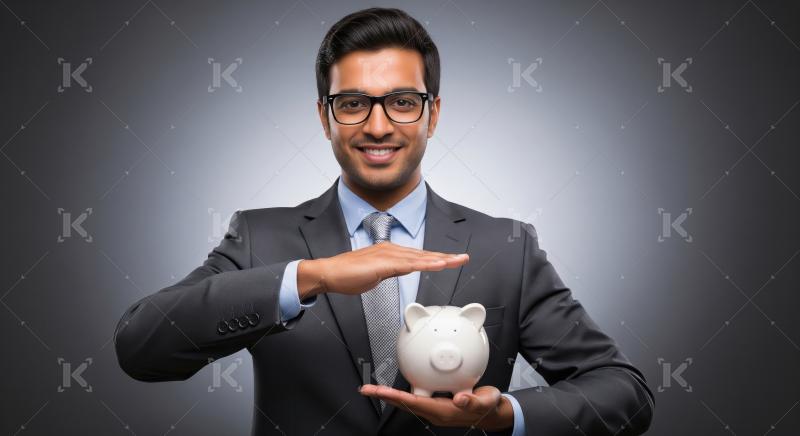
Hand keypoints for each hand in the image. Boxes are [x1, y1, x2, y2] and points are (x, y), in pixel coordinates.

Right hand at [297, 242, 468, 297]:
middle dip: (445, 256)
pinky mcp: (384, 263)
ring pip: (420, 258)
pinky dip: (427, 264)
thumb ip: (389, 272)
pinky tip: (439, 265)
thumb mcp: (375, 275)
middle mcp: (391, 250)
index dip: (436, 258)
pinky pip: (410, 264)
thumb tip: (399, 272)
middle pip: (424, 254)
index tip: (451, 260)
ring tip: (458, 260)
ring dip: (441, 259)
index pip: (418, 256)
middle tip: (464, 258)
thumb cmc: (346, 276)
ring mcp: (388, 255)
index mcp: (389, 253)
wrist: (329, 274)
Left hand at [359, 384, 513, 431]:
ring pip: (407, 402)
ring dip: (389, 396)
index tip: (381, 391)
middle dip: (384, 397)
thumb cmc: (488, 406)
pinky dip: (400, 394)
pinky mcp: (435, 405)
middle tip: (366, 389)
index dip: (397, 396)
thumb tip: (459, 399)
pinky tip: (393, 389)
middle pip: (404, 404)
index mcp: (443, 411)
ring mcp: (434, 410)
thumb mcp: (485, 401)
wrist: (491, 413)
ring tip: (373, 389)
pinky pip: (414, 399)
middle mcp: (435, 412)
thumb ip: (473, 401)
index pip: (415, 402)